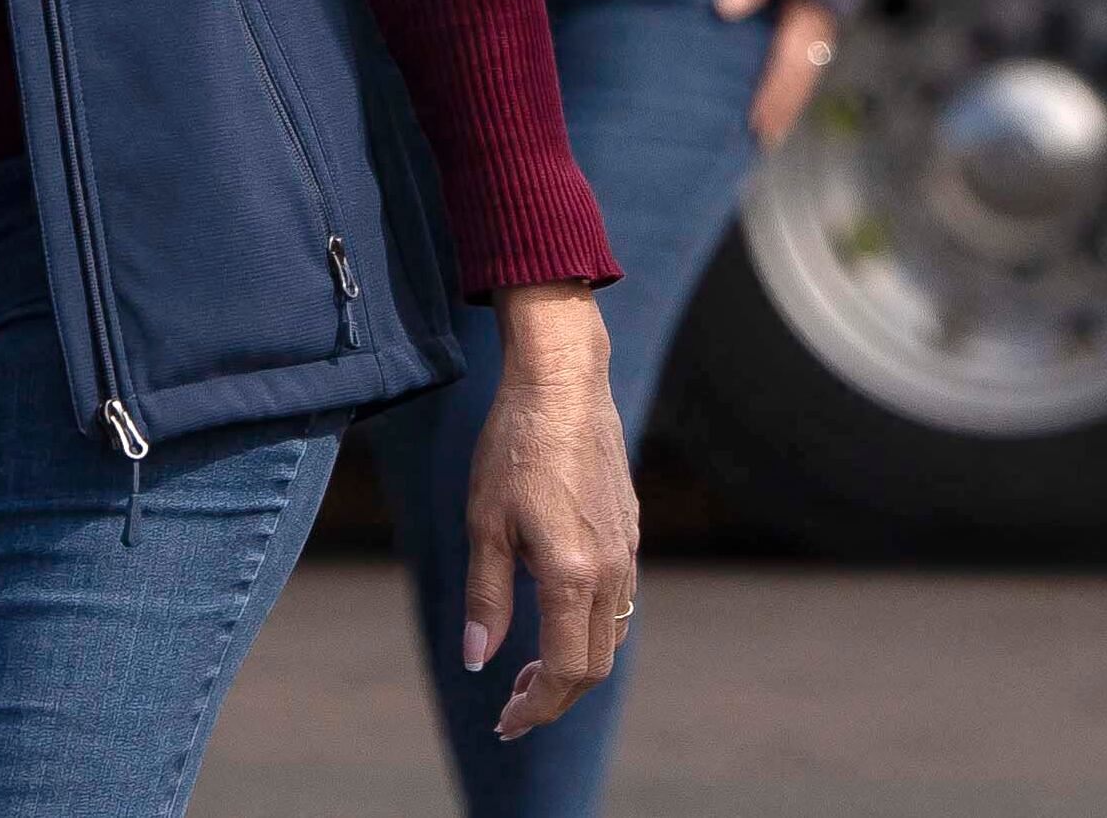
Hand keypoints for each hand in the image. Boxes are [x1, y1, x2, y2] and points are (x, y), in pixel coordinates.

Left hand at [462, 283, 636, 741]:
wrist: (563, 383)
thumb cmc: (515, 448)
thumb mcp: (485, 525)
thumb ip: (486, 599)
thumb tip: (477, 659)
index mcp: (572, 572)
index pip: (567, 669)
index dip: (537, 707)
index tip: (505, 722)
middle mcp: (610, 568)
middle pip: (596, 663)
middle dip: (555, 696)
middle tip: (512, 707)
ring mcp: (626, 549)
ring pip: (612, 634)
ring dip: (575, 664)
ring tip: (529, 670)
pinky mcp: (630, 529)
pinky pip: (619, 600)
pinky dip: (590, 628)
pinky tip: (556, 616)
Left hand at [712, 0, 839, 147]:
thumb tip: (724, 7)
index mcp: (810, 15)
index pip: (790, 66)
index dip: (772, 97)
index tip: (754, 123)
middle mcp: (820, 29)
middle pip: (801, 80)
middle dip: (781, 111)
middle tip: (759, 143)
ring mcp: (823, 30)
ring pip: (807, 77)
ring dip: (789, 106)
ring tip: (768, 136)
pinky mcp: (819, 28)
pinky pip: (808, 67)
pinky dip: (795, 90)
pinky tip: (781, 103)